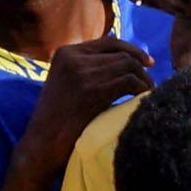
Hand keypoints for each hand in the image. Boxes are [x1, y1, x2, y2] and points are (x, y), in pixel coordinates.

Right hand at [15, 38, 153, 162]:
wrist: (39, 148)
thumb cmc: (55, 121)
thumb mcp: (65, 84)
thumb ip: (85, 68)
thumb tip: (121, 57)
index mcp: (66, 53)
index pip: (108, 42)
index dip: (132, 49)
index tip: (147, 62)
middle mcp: (73, 57)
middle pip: (120, 53)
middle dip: (140, 66)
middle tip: (151, 82)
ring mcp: (82, 73)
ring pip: (127, 65)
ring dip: (143, 79)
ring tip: (148, 92)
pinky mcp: (92, 91)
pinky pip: (127, 81)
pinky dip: (140, 88)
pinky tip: (143, 99)